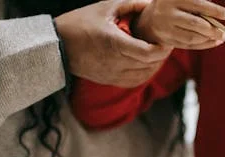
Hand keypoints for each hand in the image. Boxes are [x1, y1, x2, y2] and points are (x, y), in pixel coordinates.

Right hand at [54, 0, 172, 87]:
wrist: (57, 46)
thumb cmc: (80, 23)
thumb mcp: (105, 8)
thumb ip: (130, 4)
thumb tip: (151, 3)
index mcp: (115, 43)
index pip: (149, 53)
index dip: (163, 48)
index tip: (167, 39)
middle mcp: (116, 62)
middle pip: (150, 64)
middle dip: (162, 55)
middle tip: (167, 43)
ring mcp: (113, 74)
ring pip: (144, 75)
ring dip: (155, 65)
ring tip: (159, 53)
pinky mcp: (110, 81)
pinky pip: (135, 81)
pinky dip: (145, 73)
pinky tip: (147, 64)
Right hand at [133, 0, 224, 49]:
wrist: (151, 19)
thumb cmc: (175, 5)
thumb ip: (201, 3)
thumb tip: (220, 14)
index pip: (197, 4)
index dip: (213, 10)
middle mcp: (167, 13)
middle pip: (194, 24)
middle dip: (212, 30)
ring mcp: (165, 28)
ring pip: (191, 37)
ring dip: (209, 39)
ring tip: (221, 37)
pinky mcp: (167, 41)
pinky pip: (188, 46)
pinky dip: (204, 45)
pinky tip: (214, 42)